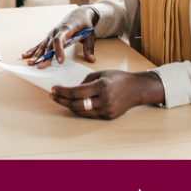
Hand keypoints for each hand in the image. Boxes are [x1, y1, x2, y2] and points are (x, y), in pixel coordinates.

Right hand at [23, 7, 97, 67]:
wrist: (78, 14)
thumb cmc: (85, 24)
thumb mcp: (90, 34)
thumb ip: (89, 47)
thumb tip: (91, 59)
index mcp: (66, 29)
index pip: (60, 39)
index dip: (59, 50)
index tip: (60, 61)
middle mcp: (56, 31)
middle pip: (49, 45)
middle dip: (44, 57)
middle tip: (40, 66)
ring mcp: (51, 34)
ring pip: (43, 45)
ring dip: (36, 54)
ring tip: (30, 63)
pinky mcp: (49, 37)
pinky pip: (40, 44)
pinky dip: (33, 50)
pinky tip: (26, 55)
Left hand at [50, 70, 164, 119]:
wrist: (137, 89)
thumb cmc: (119, 78)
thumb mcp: (101, 73)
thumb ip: (86, 81)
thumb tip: (72, 89)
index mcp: (101, 87)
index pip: (76, 92)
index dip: (62, 92)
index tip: (54, 89)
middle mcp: (104, 101)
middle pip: (76, 105)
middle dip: (62, 101)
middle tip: (53, 96)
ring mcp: (106, 110)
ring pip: (81, 112)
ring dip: (69, 106)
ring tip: (61, 99)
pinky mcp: (108, 117)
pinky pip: (89, 115)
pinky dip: (80, 110)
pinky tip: (74, 104)